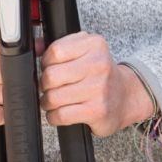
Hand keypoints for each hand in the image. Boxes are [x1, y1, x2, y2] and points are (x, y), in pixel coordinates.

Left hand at [39, 31, 153, 136]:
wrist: (126, 96)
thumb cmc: (100, 74)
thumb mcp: (86, 51)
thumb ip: (60, 46)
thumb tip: (36, 46)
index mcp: (94, 45)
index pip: (55, 51)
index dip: (46, 62)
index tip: (50, 68)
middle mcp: (99, 65)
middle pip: (51, 75)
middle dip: (45, 84)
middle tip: (50, 86)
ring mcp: (98, 89)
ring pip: (53, 97)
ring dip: (47, 102)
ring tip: (54, 100)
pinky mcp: (97, 111)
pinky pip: (61, 115)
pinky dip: (53, 116)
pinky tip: (59, 112)